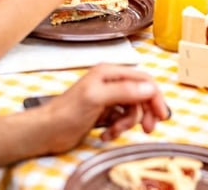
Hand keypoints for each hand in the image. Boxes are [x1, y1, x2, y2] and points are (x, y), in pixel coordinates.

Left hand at [36, 64, 169, 153]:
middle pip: (141, 95)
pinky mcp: (104, 113)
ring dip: (127, 124)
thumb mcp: (96, 98)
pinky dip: (117, 128)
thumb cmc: (66, 112)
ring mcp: (108, 98)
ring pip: (132, 109)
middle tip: (148, 129)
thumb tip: (149, 88)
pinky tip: (106, 134)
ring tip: (114, 132)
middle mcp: (111, 82)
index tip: (161, 115)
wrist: (46, 132)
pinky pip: (121, 119)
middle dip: (144, 113)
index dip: (155, 96)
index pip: (143, 80)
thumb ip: (124, 91)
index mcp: (110, 73)